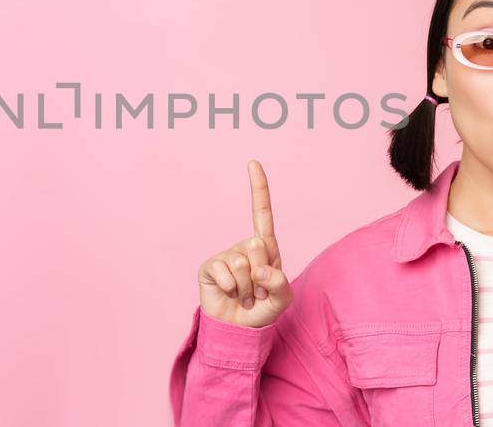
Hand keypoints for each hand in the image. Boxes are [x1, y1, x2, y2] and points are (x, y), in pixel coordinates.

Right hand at [197, 160, 293, 327]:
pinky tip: (228, 294)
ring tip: (244, 296)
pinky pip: (224, 271)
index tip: (252, 163)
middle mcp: (245, 247)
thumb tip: (260, 269)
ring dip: (246, 287)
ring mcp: (226, 255)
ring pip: (242, 263)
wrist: (238, 329)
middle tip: (256, 292)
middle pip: (257, 246)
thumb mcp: (282, 300)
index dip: (258, 188)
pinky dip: (230, 288)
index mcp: (266, 248)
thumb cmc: (262, 310)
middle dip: (261, 276)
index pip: (262, 214)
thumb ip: (280, 284)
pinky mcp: (210, 267)